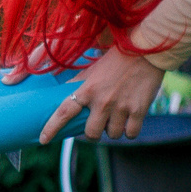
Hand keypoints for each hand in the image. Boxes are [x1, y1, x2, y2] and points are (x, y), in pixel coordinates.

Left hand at [35, 47, 163, 142]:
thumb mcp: (92, 70)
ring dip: (113, 130)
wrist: (146, 51)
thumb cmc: (116, 60)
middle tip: (97, 125)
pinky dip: (129, 131)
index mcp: (87, 90)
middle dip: (93, 133)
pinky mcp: (139, 110)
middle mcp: (102, 101)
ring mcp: (121, 107)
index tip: (43, 140)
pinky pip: (130, 134)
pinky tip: (129, 122)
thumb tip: (63, 94)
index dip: (52, 128)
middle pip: (91, 133)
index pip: (64, 112)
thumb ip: (78, 85)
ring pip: (112, 135)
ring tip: (116, 118)